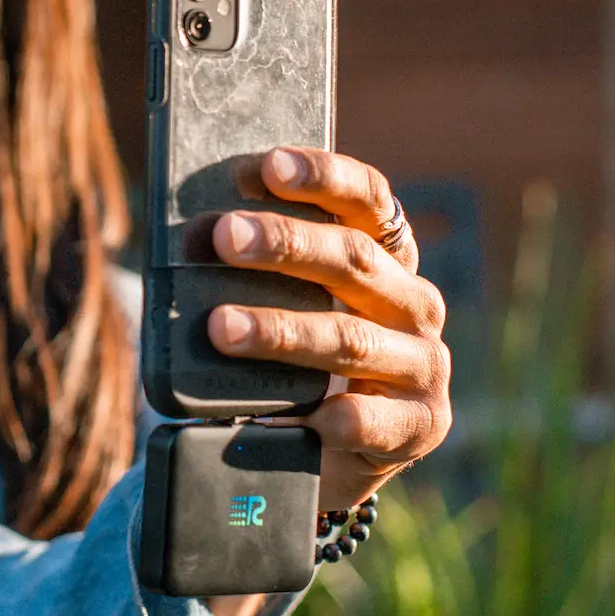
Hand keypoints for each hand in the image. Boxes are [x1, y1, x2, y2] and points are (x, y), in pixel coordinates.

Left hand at [200, 148, 450, 509]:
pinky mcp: (419, 424)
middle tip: (223, 236)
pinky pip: (369, 419)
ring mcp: (423, 365)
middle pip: (353, 261)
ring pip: (348, 339)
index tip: (270, 164)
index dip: (323, 177)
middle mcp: (414, 303)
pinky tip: (292, 416)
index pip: (367, 200)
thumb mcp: (287, 304)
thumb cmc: (299, 360)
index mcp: (387, 258)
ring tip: (221, 327)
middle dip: (285, 244)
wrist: (334, 451)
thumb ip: (260, 268)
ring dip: (281, 331)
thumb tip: (192, 234)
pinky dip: (329, 417)